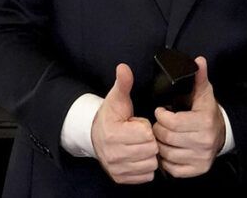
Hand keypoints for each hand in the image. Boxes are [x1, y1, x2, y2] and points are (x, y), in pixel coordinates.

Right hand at [91, 63, 159, 183]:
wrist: (95, 135)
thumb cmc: (110, 115)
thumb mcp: (116, 97)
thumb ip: (123, 83)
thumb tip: (123, 67)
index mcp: (113, 135)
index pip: (146, 135)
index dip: (147, 127)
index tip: (139, 123)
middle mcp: (114, 155)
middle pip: (151, 150)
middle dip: (150, 141)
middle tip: (142, 134)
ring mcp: (117, 169)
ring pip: (150, 164)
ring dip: (150, 154)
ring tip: (141, 144)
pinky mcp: (121, 178)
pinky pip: (146, 176)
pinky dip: (146, 166)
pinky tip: (140, 155)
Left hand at [153, 56, 225, 177]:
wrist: (220, 134)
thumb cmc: (206, 111)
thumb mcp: (203, 93)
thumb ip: (199, 77)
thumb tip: (199, 60)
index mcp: (205, 121)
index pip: (171, 122)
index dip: (161, 116)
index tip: (160, 111)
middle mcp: (205, 141)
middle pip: (167, 138)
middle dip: (158, 130)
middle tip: (158, 124)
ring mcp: (201, 158)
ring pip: (167, 154)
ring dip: (160, 145)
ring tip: (162, 136)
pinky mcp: (197, 170)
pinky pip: (172, 168)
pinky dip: (166, 160)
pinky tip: (168, 149)